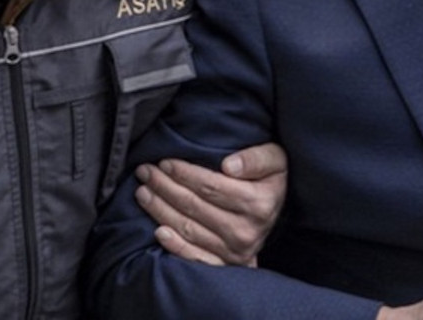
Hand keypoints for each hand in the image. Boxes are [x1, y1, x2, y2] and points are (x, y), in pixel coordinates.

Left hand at [134, 143, 287, 266]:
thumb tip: (229, 165)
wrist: (278, 212)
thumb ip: (257, 158)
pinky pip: (194, 257)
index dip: (184, 174)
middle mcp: (246, 230)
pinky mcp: (225, 264)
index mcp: (259, 203)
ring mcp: (235, 251)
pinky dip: (174, 246)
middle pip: (195, 206)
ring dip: (161, 210)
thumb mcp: (275, 160)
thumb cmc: (270, 180)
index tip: (165, 162)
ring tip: (143, 192)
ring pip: (188, 229)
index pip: (211, 187)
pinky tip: (157, 232)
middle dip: (165, 187)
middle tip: (145, 172)